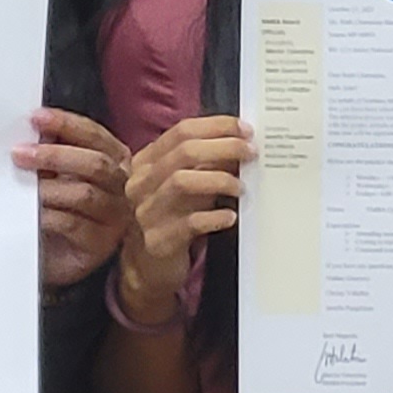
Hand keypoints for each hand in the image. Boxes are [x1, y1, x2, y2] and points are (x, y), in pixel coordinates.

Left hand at [22, 109, 134, 290]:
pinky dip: (47, 215)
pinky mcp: (99, 244)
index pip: (96, 136)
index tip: (35, 118)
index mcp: (115, 162)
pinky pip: (72, 224)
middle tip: (19, 153)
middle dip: (55, 155)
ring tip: (18, 185)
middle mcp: (122, 188)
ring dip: (48, 187)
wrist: (56, 258)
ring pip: (84, 194)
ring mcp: (115, 217)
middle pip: (96, 164)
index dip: (67, 125)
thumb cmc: (58, 211)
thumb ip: (51, 156)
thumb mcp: (57, 178)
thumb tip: (29, 131)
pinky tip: (29, 212)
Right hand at [117, 115, 247, 313]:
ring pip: (182, 182)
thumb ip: (207, 162)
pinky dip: (214, 217)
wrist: (149, 266)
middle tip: (251, 153)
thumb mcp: (188, 184)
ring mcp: (146, 212)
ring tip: (241, 187)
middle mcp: (140, 183)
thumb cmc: (174, 216)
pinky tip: (230, 216)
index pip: (181, 131)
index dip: (217, 126)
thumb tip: (243, 142)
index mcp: (146, 162)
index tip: (246, 130)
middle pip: (184, 152)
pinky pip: (190, 223)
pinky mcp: (158, 241)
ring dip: (219, 180)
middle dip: (224, 147)